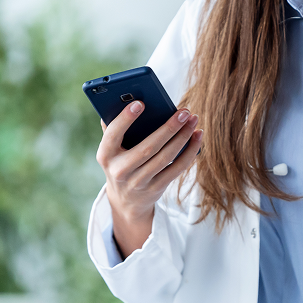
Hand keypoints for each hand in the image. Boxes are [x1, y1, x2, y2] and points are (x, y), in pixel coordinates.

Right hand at [95, 100, 202, 256]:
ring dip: (183, 137)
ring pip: (166, 157)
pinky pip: (177, 168)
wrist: (125, 201)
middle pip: (148, 147)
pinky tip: (197, 136)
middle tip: (184, 111)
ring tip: (193, 120)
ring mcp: (139, 182)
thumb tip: (126, 101)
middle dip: (168, 128)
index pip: (112, 135)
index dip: (125, 119)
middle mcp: (120, 171)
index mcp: (105, 155)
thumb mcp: (112, 149)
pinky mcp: (156, 189)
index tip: (140, 103)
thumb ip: (115, 128)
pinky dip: (190, 151)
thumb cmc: (120, 163)